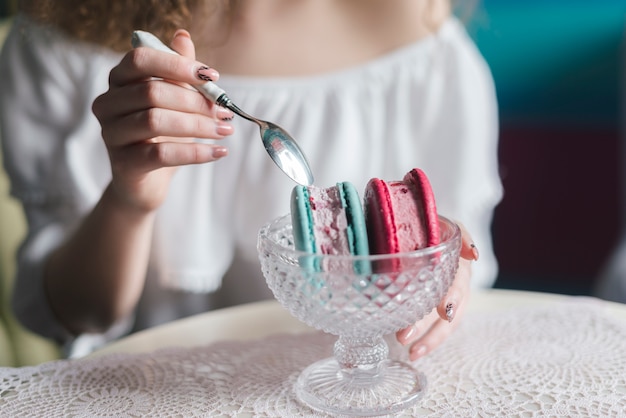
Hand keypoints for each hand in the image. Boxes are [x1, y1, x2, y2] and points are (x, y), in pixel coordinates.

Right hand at [92, 30, 233, 212]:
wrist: (146, 182)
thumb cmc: (162, 135)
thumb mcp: (173, 100)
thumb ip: (178, 71)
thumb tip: (182, 37)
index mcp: (119, 81)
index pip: (141, 59)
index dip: (178, 64)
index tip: (213, 78)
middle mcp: (108, 104)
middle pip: (152, 91)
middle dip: (195, 101)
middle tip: (224, 112)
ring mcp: (111, 135)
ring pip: (155, 121)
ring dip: (198, 125)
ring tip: (224, 131)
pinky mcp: (124, 164)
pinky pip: (162, 154)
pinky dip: (196, 152)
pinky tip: (219, 152)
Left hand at [396, 222, 478, 359]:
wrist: (433, 228)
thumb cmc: (437, 227)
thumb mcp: (448, 224)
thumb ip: (463, 235)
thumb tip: (474, 253)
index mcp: (460, 263)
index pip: (458, 282)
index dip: (452, 296)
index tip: (442, 310)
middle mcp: (459, 283)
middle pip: (449, 310)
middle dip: (429, 327)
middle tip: (404, 336)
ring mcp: (451, 296)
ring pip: (445, 324)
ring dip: (428, 339)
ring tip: (411, 352)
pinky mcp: (440, 304)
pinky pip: (437, 326)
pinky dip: (427, 340)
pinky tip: (412, 351)